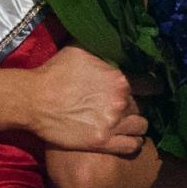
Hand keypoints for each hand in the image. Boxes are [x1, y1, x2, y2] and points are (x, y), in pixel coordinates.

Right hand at [27, 46, 147, 154]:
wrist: (35, 100)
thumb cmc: (54, 72)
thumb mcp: (78, 50)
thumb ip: (100, 49)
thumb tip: (110, 42)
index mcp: (119, 78)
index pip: (149, 84)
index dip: (151, 86)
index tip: (152, 89)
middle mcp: (121, 101)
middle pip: (140, 106)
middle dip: (134, 105)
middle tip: (125, 107)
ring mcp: (113, 124)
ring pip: (140, 126)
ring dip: (136, 124)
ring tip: (130, 124)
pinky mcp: (103, 143)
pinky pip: (131, 146)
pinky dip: (133, 142)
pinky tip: (129, 138)